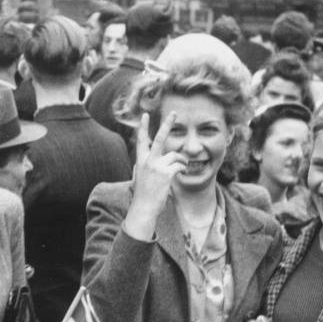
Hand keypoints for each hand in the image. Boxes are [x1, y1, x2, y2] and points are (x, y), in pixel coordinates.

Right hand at [124, 112, 187, 240]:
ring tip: (182, 166)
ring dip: (181, 160)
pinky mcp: (166, 174)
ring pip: (175, 155)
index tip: (144, 115)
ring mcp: (157, 167)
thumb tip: (146, 161)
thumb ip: (145, 166)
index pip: (141, 141)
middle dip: (167, 124)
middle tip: (174, 113)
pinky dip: (182, 168)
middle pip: (159, 138)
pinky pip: (179, 165)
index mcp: (140, 161)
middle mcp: (148, 161)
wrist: (143, 208)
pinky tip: (181, 173)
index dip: (142, 127)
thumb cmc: (143, 196)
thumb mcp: (140, 177)